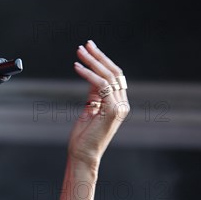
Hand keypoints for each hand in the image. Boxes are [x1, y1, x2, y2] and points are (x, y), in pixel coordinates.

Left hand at [69, 40, 129, 167]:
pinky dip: (88, 74)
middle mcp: (123, 103)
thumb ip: (94, 94)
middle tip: (85, 44)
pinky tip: (77, 67)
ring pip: (108, 76)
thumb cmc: (83, 136)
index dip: (102, 60)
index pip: (115, 75)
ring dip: (92, 61)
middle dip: (98, 56)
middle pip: (114, 72)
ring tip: (79, 53)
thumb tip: (91, 76)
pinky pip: (101, 86)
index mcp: (119, 103)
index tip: (89, 48)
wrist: (83, 154)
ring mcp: (120, 107)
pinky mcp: (113, 110)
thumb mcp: (89, 109)